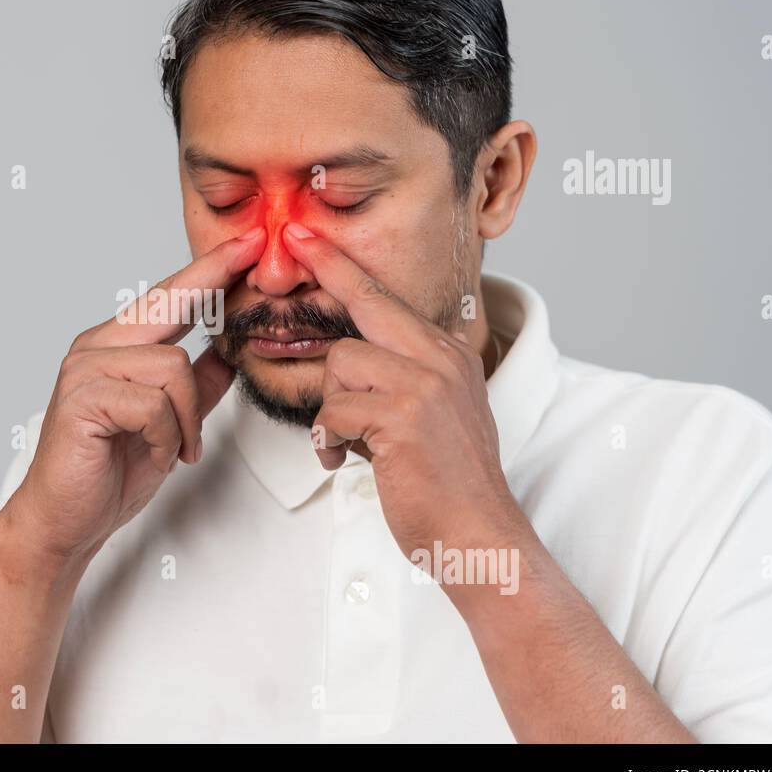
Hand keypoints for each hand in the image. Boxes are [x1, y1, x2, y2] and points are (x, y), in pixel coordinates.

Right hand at [2, 227, 266, 567]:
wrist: (66, 522)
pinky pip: (154, 404)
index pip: (167, 298)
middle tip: (252, 253)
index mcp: (115, 347)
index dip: (207, 270)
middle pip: (167, 304)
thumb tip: (231, 351)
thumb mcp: (170, 425)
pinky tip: (158, 455)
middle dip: (212, 282)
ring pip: (172, 366)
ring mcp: (85, 370)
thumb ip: (198, 386)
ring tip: (178, 449)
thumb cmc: (108, 472)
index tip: (245, 244)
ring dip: (187, 417)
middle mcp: (96, 347)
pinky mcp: (84, 400)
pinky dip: (168, 436)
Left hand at [281, 223, 530, 562]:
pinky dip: (330, 440)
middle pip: (367, 304)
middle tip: (293, 239)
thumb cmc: (447, 484)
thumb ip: (404, 379)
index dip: (345, 266)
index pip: (389, 299)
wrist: (478, 536)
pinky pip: (335, 409)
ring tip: (351, 443)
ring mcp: (424, 383)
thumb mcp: (434, 415)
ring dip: (332, 408)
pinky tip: (347, 461)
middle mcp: (441, 358)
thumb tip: (354, 360)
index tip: (310, 235)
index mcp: (448, 354)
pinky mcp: (403, 415)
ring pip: (341, 363)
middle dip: (329, 271)